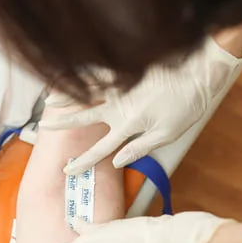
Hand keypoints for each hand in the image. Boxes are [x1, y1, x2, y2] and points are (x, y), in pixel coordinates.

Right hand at [40, 37, 241, 174]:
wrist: (197, 72)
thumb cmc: (186, 106)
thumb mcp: (166, 134)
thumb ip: (139, 148)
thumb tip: (116, 160)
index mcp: (129, 126)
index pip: (101, 149)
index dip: (84, 162)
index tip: (69, 170)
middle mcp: (119, 107)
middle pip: (83, 118)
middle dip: (62, 123)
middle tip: (44, 126)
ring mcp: (121, 88)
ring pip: (87, 93)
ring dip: (66, 96)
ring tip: (49, 99)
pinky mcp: (126, 72)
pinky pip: (99, 74)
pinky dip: (84, 75)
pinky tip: (73, 75)